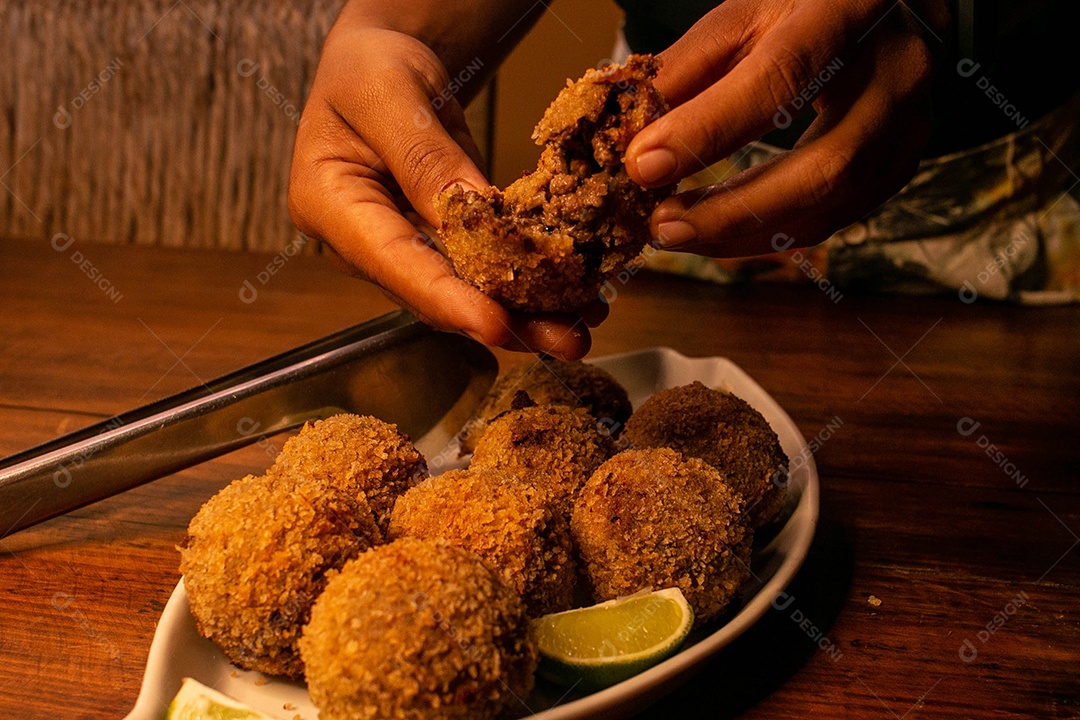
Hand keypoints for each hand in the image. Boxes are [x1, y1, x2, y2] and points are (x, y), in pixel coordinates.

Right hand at [289, 24, 595, 359]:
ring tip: (580, 330)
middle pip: (434, 293)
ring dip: (524, 315)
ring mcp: (400, 248)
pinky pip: (481, 270)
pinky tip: (572, 299)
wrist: (377, 65)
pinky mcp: (435, 244)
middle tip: (565, 343)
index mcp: (329, 203)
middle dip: (502, 321)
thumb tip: (478, 213)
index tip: (497, 325)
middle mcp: (362, 242)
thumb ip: (426, 157)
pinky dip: (525, 284)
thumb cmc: (368, 68)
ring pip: (463, 292)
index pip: (393, 261)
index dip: (447, 300)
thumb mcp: (390, 94)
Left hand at [625, 0, 942, 256]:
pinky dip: (768, 234)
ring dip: (744, 232)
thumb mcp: (745, 15)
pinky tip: (719, 233)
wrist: (888, 9)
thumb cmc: (806, 6)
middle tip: (663, 225)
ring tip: (677, 233)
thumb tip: (627, 137)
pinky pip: (833, 219)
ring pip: (832, 205)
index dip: (709, 130)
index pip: (781, 79)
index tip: (644, 165)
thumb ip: (686, 70)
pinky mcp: (901, 165)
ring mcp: (910, 125)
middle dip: (733, 209)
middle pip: (825, 165)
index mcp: (849, 10)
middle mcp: (898, 71)